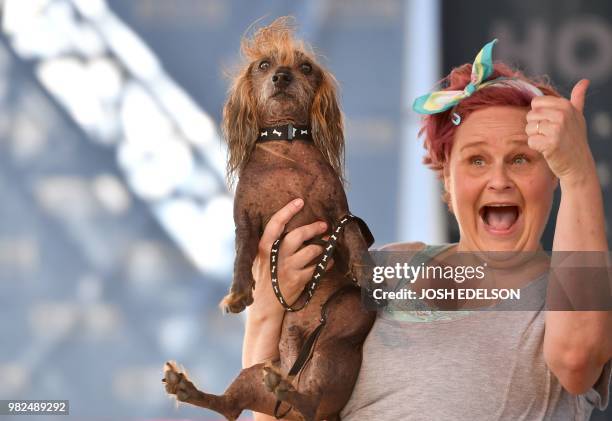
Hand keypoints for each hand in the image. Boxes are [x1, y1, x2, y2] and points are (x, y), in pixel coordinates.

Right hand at [250, 199, 331, 321]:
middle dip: (314, 228)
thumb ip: (270, 244)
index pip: (275, 224)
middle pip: (298, 235)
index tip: (299, 201)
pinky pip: (318, 267)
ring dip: (323, 246)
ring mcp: (288, 269)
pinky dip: (326, 263)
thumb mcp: (259, 259)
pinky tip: (328, 261)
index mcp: (263, 248)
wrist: (264, 306)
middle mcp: (276, 257)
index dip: (287, 211)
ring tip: (327, 244)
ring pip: (312, 251)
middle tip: (323, 225)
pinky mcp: (299, 281)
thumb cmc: (263, 279)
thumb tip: (286, 226)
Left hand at [525, 79, 596, 184]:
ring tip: (549, 141)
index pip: (536, 102)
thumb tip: (584, 81)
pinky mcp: (550, 143)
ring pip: (529, 128)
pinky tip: (547, 149)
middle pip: (530, 115)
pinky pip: (530, 141)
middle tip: (550, 134)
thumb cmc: (574, 139)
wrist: (578, 164)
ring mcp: (557, 129)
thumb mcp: (578, 116)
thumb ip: (578, 98)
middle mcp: (562, 114)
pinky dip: (536, 147)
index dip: (539, 114)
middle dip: (535, 126)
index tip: (550, 122)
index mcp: (566, 105)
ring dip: (535, 137)